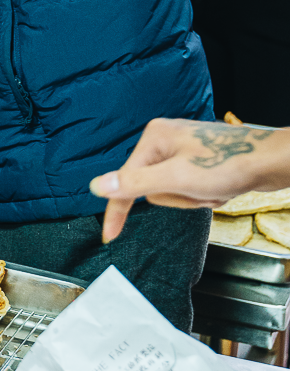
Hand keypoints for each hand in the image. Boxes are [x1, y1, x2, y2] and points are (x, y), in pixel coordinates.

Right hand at [90, 117, 289, 241]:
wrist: (271, 161)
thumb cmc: (230, 163)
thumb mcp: (177, 178)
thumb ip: (135, 183)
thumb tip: (99, 185)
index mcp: (154, 137)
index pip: (125, 180)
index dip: (117, 209)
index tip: (110, 233)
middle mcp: (165, 139)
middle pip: (152, 188)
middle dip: (177, 197)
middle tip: (198, 189)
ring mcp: (182, 149)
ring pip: (171, 191)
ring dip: (192, 197)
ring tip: (212, 186)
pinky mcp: (197, 160)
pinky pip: (187, 187)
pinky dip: (202, 194)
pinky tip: (218, 186)